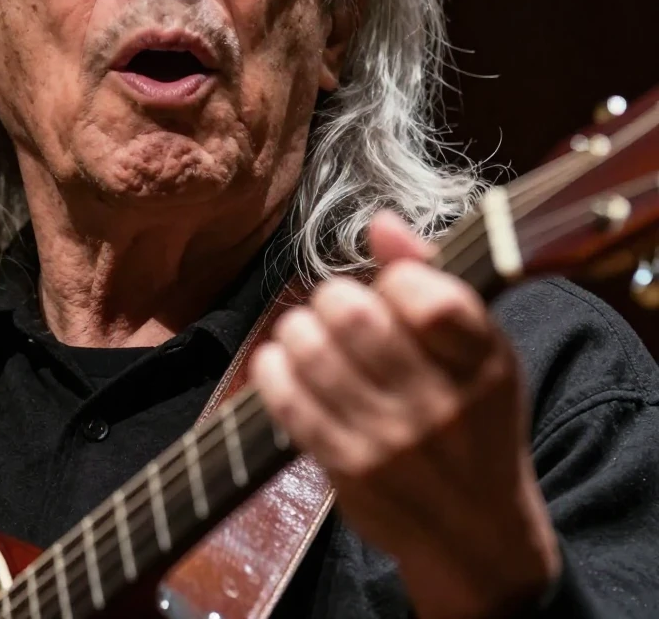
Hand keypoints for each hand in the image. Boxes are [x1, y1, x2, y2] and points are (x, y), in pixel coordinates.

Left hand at [250, 211, 560, 618]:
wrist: (477, 537)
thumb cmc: (474, 424)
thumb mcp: (479, 352)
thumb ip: (432, 279)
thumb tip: (380, 223)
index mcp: (484, 363)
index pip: (426, 296)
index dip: (394, 280)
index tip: (391, 293)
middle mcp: (440, 404)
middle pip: (352, 314)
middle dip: (335, 298)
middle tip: (339, 309)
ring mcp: (390, 440)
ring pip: (310, 348)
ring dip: (299, 330)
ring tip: (310, 335)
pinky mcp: (347, 467)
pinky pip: (285, 397)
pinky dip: (275, 367)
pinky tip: (286, 364)